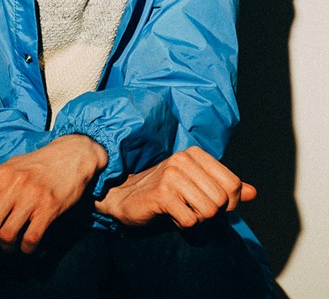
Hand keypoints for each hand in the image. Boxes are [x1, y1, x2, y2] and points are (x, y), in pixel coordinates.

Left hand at [0, 134, 106, 254]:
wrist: (71, 155)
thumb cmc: (37, 165)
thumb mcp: (11, 167)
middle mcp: (13, 184)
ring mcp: (32, 196)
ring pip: (7, 235)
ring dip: (5, 248)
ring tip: (9, 246)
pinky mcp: (50, 207)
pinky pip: (31, 239)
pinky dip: (25, 249)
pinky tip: (26, 245)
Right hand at [95, 146, 256, 228]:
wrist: (126, 196)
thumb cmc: (166, 190)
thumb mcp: (198, 185)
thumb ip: (226, 187)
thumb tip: (253, 192)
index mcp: (196, 153)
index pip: (233, 184)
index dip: (229, 203)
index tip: (211, 204)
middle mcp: (184, 159)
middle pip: (222, 201)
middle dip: (210, 213)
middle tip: (191, 208)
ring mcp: (172, 175)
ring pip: (208, 212)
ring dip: (196, 219)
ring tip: (180, 209)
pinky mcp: (162, 194)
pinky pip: (190, 221)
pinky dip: (183, 224)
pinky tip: (169, 213)